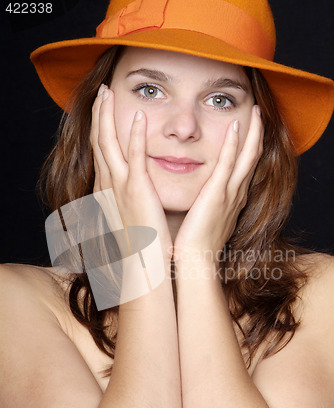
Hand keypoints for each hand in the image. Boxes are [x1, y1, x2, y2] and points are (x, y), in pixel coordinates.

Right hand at [90, 84, 171, 257]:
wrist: (145, 264)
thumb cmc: (142, 242)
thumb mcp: (132, 214)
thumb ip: (130, 196)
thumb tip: (134, 188)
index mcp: (108, 189)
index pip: (101, 150)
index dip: (101, 126)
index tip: (104, 107)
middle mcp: (109, 184)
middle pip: (99, 140)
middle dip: (99, 113)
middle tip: (102, 89)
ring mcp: (120, 186)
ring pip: (108, 142)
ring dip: (107, 115)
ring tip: (108, 91)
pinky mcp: (137, 190)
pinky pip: (134, 157)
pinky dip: (134, 135)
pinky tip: (138, 116)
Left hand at [174, 105, 263, 265]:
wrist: (195, 259)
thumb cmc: (196, 244)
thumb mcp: (207, 222)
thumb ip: (208, 209)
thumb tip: (203, 205)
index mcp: (232, 201)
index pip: (244, 170)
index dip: (249, 151)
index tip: (249, 135)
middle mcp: (236, 195)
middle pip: (252, 159)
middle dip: (257, 136)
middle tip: (259, 116)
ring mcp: (229, 194)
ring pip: (247, 157)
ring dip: (253, 134)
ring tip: (257, 114)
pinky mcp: (218, 193)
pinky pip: (229, 163)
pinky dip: (234, 144)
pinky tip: (237, 126)